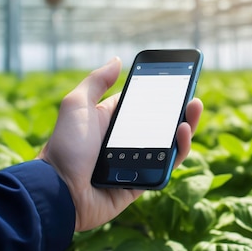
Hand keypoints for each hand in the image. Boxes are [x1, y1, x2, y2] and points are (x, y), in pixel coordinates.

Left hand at [38, 57, 202, 231]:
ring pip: (169, 144)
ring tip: (193, 108)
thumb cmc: (65, 146)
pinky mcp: (144, 182)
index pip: (143, 105)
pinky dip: (179, 149)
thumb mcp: (77, 105)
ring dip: (186, 125)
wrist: (58, 190)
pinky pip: (168, 166)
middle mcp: (126, 141)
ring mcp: (137, 162)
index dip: (160, 94)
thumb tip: (117, 60)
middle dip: (179, 108)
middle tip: (192, 95)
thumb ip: (96, 82)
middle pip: (161, 124)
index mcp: (112, 122)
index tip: (177, 81)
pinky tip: (182, 131)